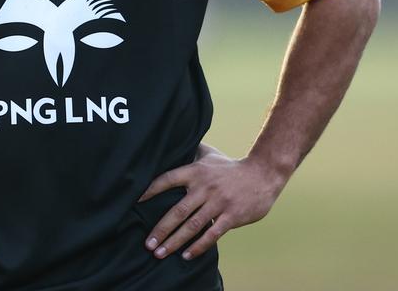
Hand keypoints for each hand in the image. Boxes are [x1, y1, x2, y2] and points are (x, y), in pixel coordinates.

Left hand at [138, 144, 287, 260]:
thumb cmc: (231, 167)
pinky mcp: (231, 216)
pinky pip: (211, 234)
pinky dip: (198, 246)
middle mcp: (204, 187)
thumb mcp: (210, 155)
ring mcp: (218, 203)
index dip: (150, 190)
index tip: (135, 202)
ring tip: (160, 253)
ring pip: (192, 226)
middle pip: (177, 211)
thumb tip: (172, 143)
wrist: (262, 174)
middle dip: (160, 229)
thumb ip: (191, 152)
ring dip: (174, 241)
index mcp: (196, 172)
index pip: (167, 179)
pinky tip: (186, 255)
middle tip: (147, 243)